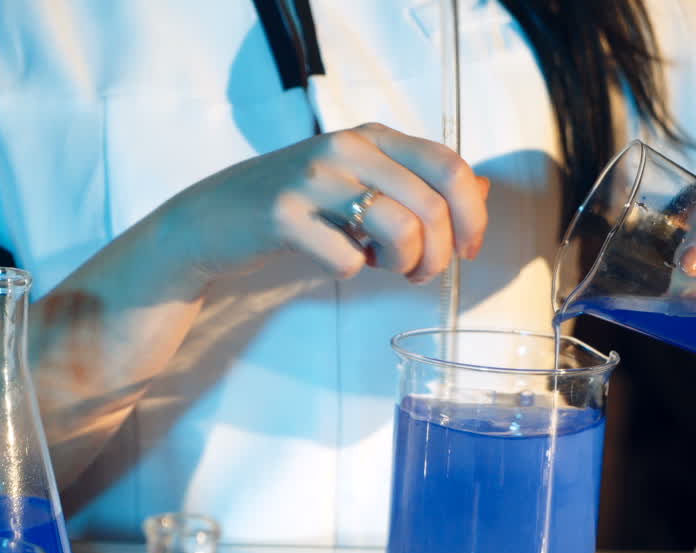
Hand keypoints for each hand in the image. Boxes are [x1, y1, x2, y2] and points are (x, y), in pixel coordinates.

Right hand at [178, 122, 489, 282]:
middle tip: (418, 273)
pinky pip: (347, 260)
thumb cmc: (296, 204)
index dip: (473, 215)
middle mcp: (347, 147)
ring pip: (400, 229)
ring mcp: (314, 178)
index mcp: (373, 136)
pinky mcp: (284, 216)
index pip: (450, 166)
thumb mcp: (361, 180)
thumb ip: (419, 181)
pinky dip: (350, 272)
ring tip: (381, 266)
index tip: (468, 249)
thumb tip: (483, 188)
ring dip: (403, 264)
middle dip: (438, 255)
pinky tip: (337, 259)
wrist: (212, 220)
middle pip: (432, 207)